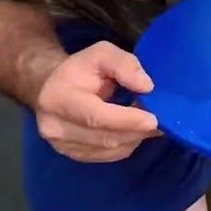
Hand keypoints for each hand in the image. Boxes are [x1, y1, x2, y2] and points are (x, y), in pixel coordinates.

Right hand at [33, 42, 160, 162]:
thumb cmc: (79, 69)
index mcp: (58, 99)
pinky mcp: (74, 156)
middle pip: (106, 137)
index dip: (127, 120)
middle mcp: (56, 128)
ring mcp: (63, 146)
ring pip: (110, 150)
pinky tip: (133, 130)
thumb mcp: (101, 53)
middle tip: (161, 119)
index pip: (96, 116)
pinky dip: (127, 144)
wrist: (50, 87)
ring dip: (135, 137)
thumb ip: (124, 65)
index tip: (154, 119)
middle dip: (137, 130)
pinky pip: (109, 156)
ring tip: (146, 121)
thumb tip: (147, 87)